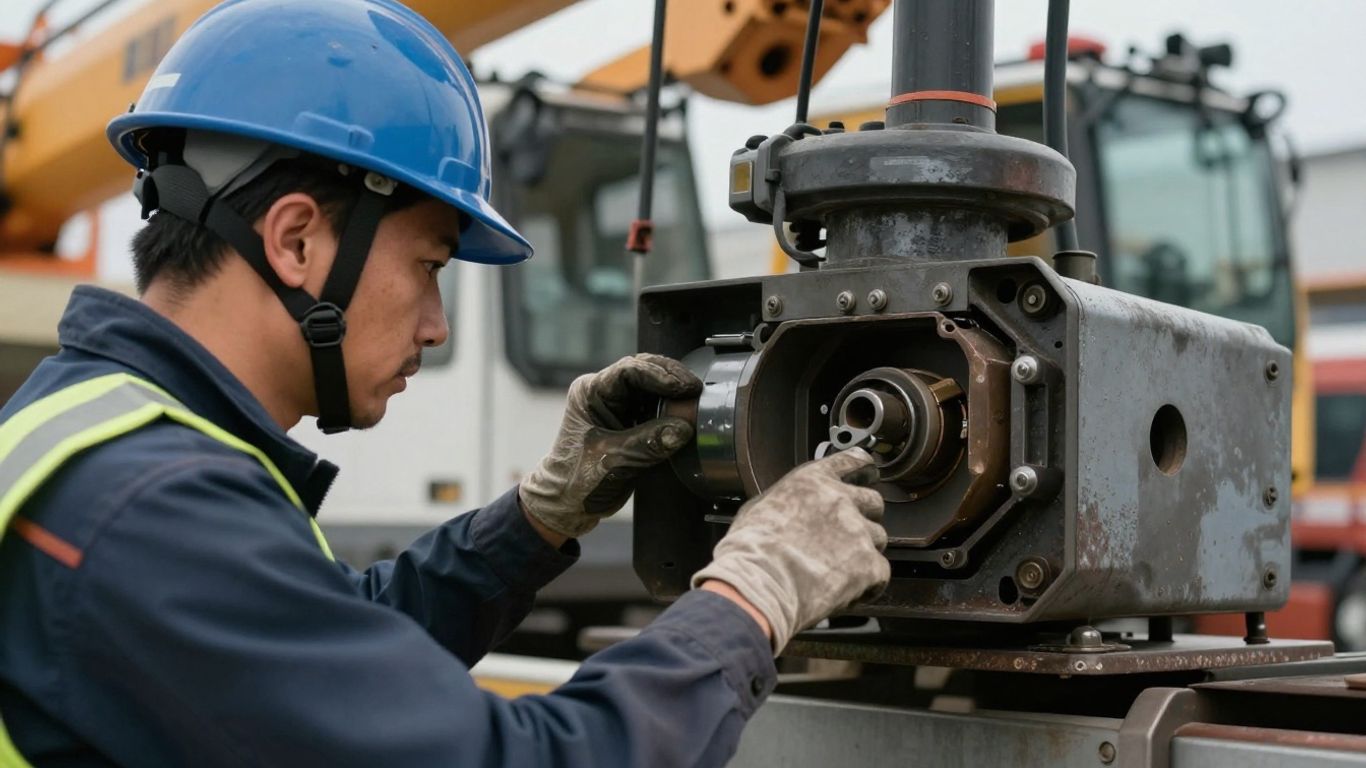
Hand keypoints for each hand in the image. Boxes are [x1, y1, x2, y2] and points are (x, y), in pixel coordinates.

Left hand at [519, 354, 701, 537]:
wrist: (568, 502)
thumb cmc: (578, 480)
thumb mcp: (614, 460)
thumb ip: (648, 443)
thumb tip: (683, 429)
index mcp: (590, 393)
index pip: (628, 370)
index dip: (658, 375)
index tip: (682, 387)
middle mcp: (602, 392)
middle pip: (642, 369)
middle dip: (670, 376)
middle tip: (695, 387)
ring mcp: (615, 404)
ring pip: (649, 384)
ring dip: (672, 389)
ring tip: (694, 396)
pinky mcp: (628, 419)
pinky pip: (652, 403)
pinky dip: (670, 405)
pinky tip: (685, 410)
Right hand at [691, 448, 889, 653]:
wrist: (759, 583)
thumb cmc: (750, 550)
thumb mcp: (759, 507)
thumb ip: (786, 500)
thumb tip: (788, 508)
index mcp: (813, 481)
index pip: (853, 462)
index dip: (864, 469)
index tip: (868, 474)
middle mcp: (841, 500)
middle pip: (873, 501)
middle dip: (865, 517)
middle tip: (847, 536)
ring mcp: (858, 531)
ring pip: (878, 538)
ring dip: (864, 552)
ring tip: (837, 570)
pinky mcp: (869, 565)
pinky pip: (880, 573)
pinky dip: (867, 584)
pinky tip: (845, 591)